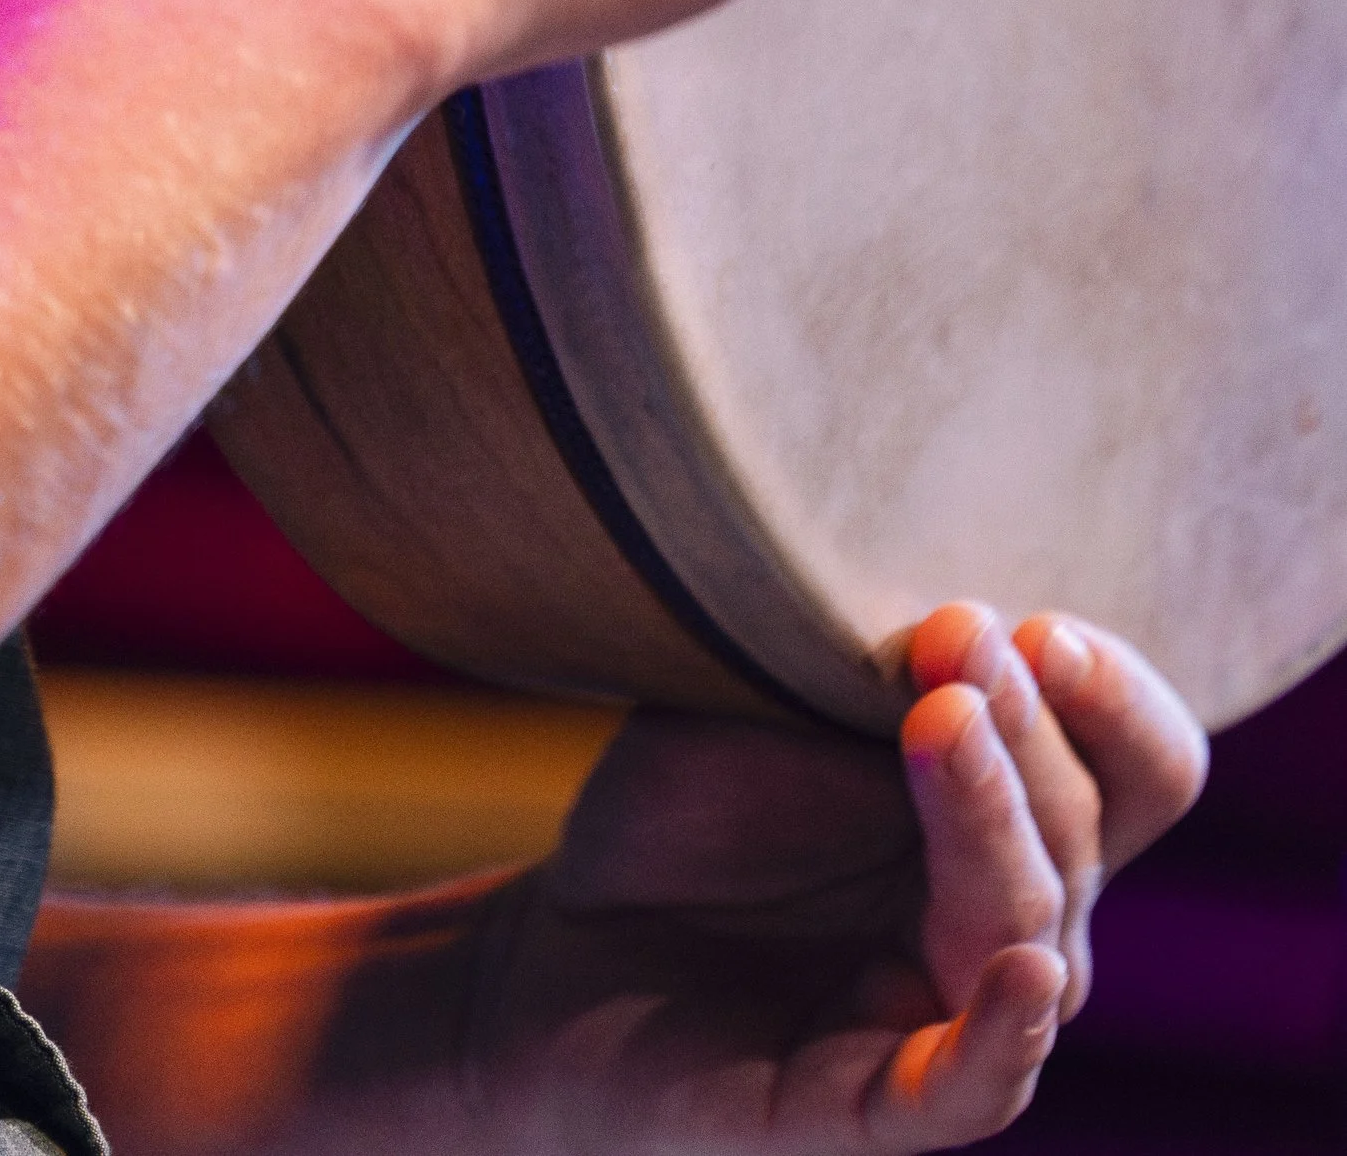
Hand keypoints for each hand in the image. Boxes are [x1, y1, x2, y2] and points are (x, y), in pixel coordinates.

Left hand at [469, 606, 1207, 1148]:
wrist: (565, 944)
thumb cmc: (689, 814)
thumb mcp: (777, 708)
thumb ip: (867, 665)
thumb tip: (956, 605)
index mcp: (1013, 815)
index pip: (1142, 767)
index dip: (1115, 698)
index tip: (1040, 625)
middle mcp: (1008, 919)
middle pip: (1086, 828)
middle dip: (1028, 724)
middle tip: (957, 633)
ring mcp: (947, 1015)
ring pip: (1028, 926)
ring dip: (997, 815)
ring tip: (941, 716)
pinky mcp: (870, 1102)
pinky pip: (971, 1088)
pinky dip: (1004, 1033)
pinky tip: (1023, 969)